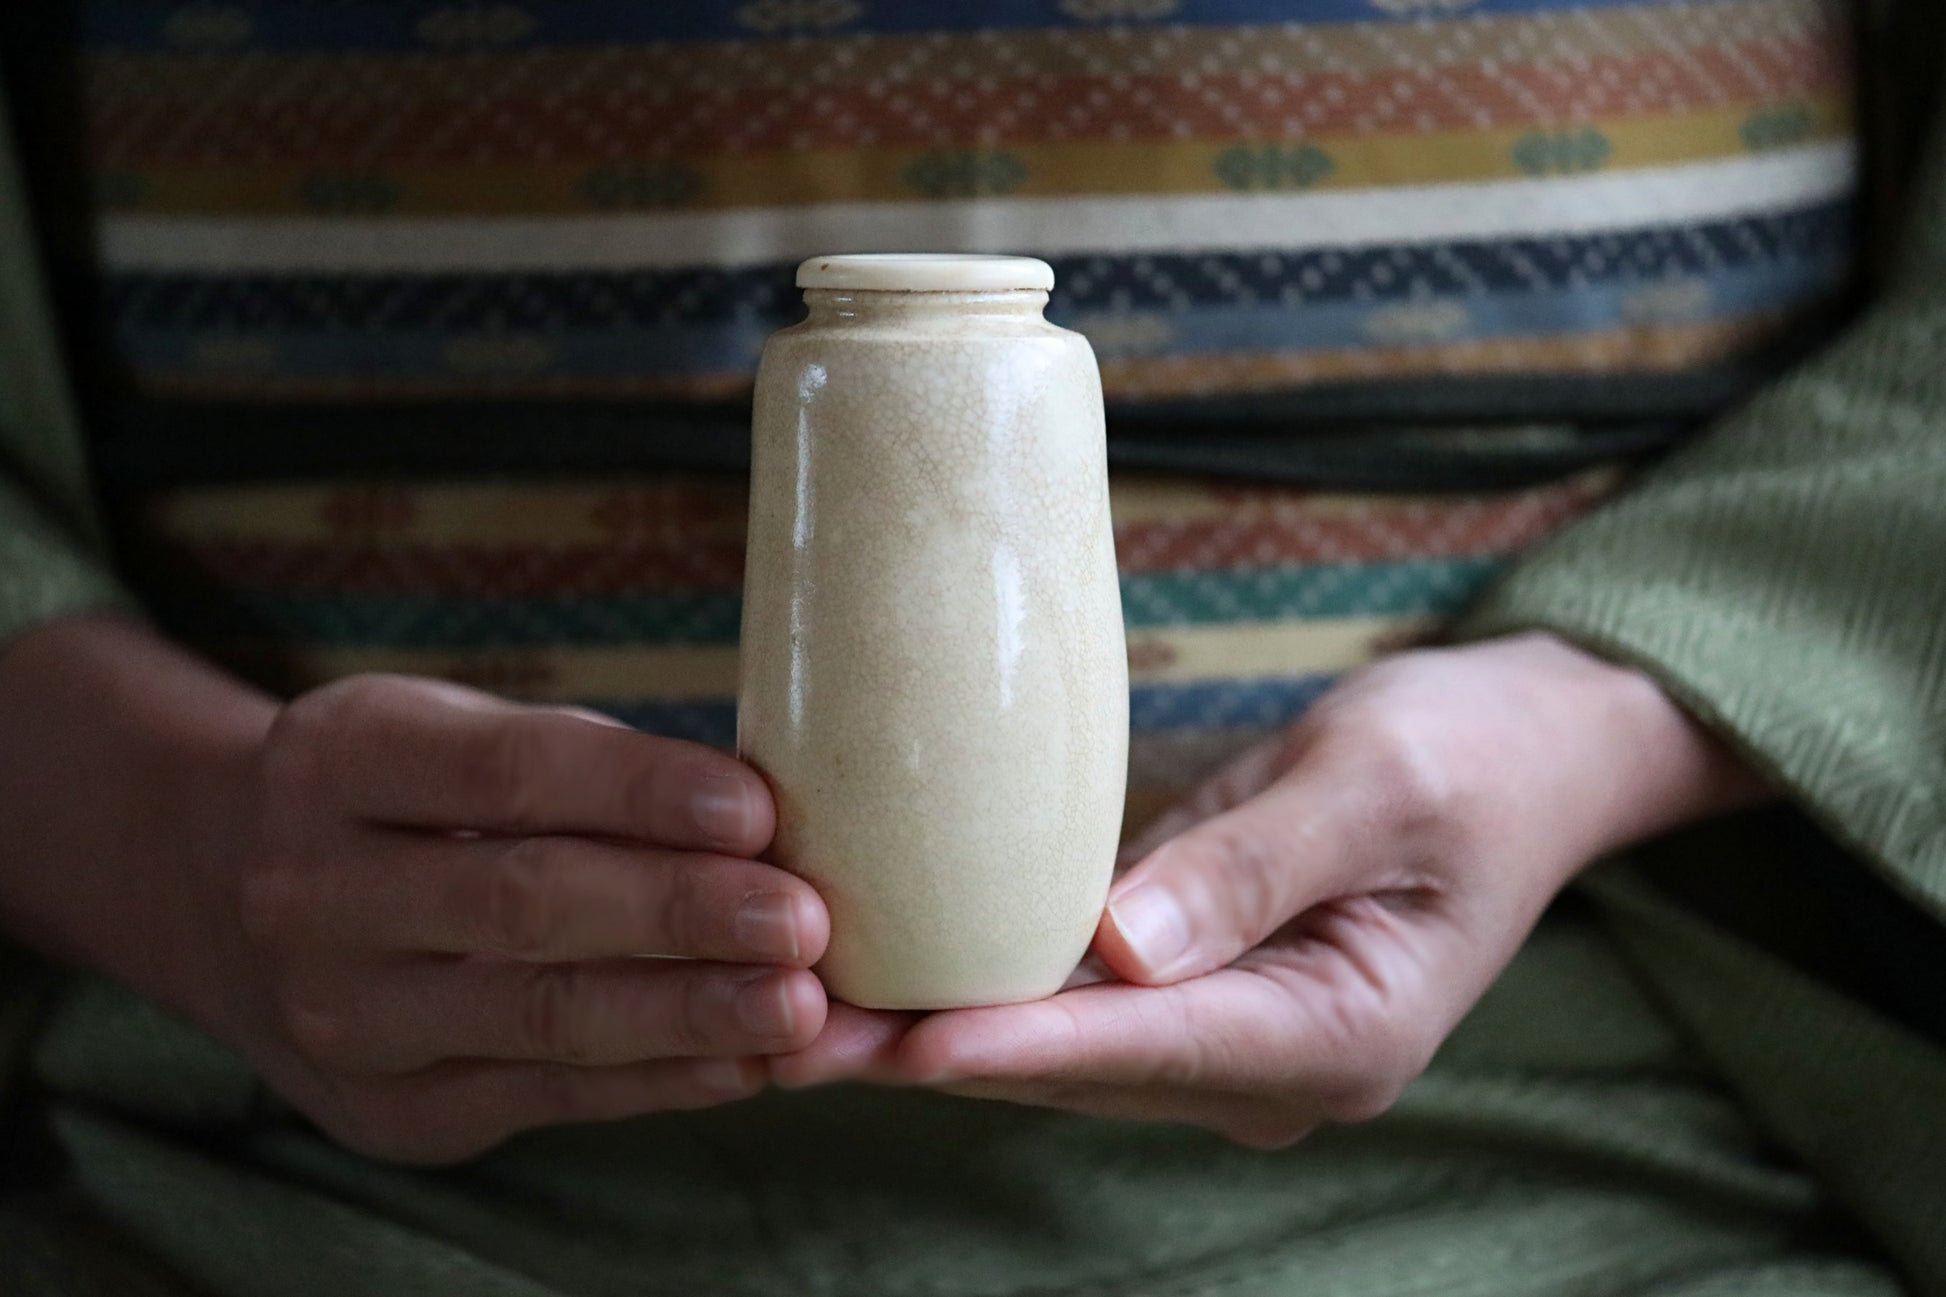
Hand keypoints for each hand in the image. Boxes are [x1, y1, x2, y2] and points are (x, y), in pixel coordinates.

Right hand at [216, 674, 829, 1161]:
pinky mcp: (391, 1107)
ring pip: (539, 1014)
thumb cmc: (415, 800)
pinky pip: (546, 1094)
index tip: (754, 806)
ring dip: (686, 1013)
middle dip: (678, 912)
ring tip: (799, 1008)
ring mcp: (344, 1013)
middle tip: (802, 920)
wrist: (235, 900)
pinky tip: (745, 1064)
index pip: (506, 770)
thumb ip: (596, 774)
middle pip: (524, 901)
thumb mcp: (465, 738)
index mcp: (343, 758)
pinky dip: (659, 1079)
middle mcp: (317, 890)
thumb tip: (773, 826)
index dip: (636, 790)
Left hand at [775, 633, 1767, 1146]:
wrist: (1526, 755)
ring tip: (800, 1010)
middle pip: (1084, 1066)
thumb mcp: (1374, 784)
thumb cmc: (1468, 755)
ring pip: (1063, 1044)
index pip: (1154, 1048)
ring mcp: (1232, 1037)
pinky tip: (888, 968)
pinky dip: (985, 986)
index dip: (1022, 1046)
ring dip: (937, 1027)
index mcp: (1340, 1035)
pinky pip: (1077, 1000)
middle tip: (795, 1028)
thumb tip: (1123, 948)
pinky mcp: (1196, 989)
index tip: (906, 1041)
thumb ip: (1256, 866)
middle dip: (940, 1051)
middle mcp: (1275, 1064)